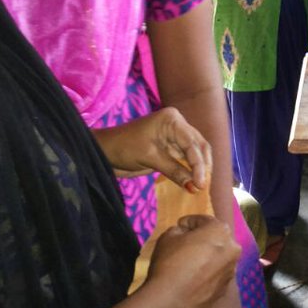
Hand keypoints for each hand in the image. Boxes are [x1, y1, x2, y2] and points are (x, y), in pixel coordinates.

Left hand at [95, 108, 211, 192]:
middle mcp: (177, 125)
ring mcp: (175, 136)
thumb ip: (175, 171)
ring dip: (198, 169)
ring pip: (195, 153)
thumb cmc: (124, 147)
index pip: (193, 143)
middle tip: (203, 186)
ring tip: (200, 187)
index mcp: (172, 120)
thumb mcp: (150, 158)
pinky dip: (190, 170)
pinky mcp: (170, 148)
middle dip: (203, 166)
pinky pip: (185, 159)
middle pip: (199, 146)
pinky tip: (193, 182)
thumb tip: (195, 187)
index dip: (199, 164)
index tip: (201, 183)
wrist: (104, 151)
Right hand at [144, 214, 239, 307]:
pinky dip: (207, 273)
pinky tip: (192, 278)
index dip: (189, 222)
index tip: (179, 226)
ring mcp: (231, 271)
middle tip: (184, 243)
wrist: (170, 301)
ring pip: (218, 258)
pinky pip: (215, 274)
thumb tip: (185, 234)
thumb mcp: (168, 236)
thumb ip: (180, 230)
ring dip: (207, 256)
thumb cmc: (169, 262)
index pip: (204, 221)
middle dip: (202, 239)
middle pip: (216, 239)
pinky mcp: (225, 289)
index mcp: (221, 231)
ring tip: (188, 262)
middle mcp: (232, 249)